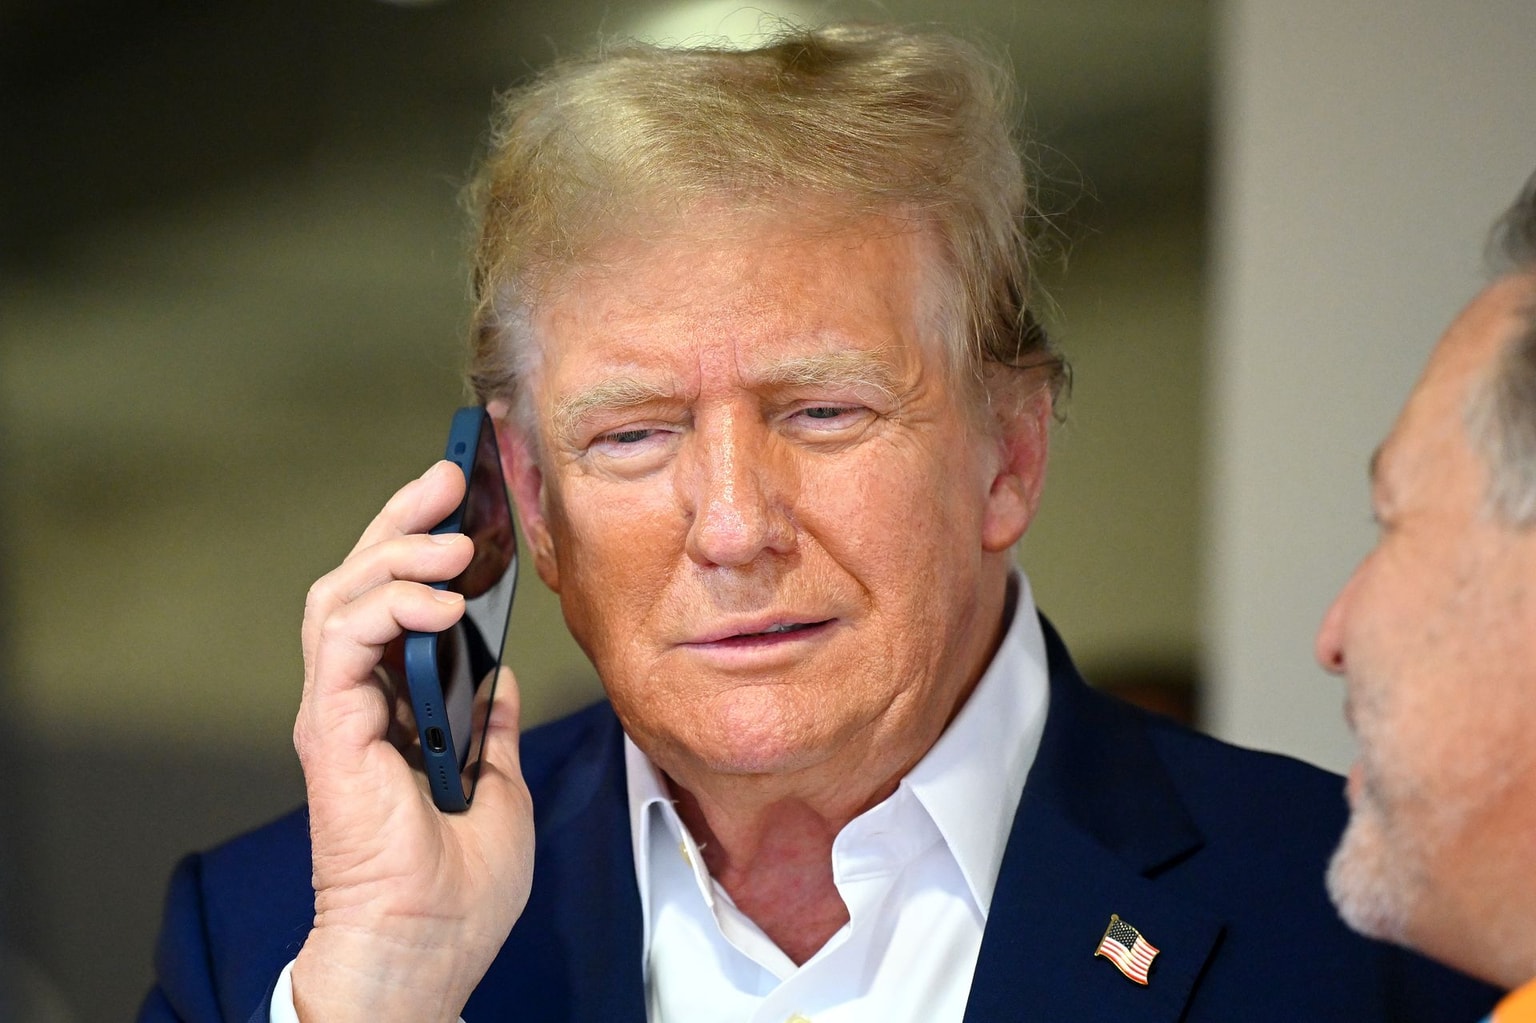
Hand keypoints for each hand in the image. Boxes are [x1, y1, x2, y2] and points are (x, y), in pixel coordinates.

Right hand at [290, 461, 534, 1022]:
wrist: (426, 953)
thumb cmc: (456, 890)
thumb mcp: (499, 787)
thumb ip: (491, 727)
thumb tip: (500, 678)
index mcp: (396, 710)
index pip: (397, 604)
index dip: (426, 546)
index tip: (473, 502)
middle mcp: (358, 701)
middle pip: (361, 580)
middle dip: (403, 520)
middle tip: (449, 478)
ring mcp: (337, 712)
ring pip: (341, 595)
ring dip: (398, 553)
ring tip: (456, 542)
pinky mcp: (329, 730)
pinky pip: (344, 642)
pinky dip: (389, 607)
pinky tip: (442, 602)